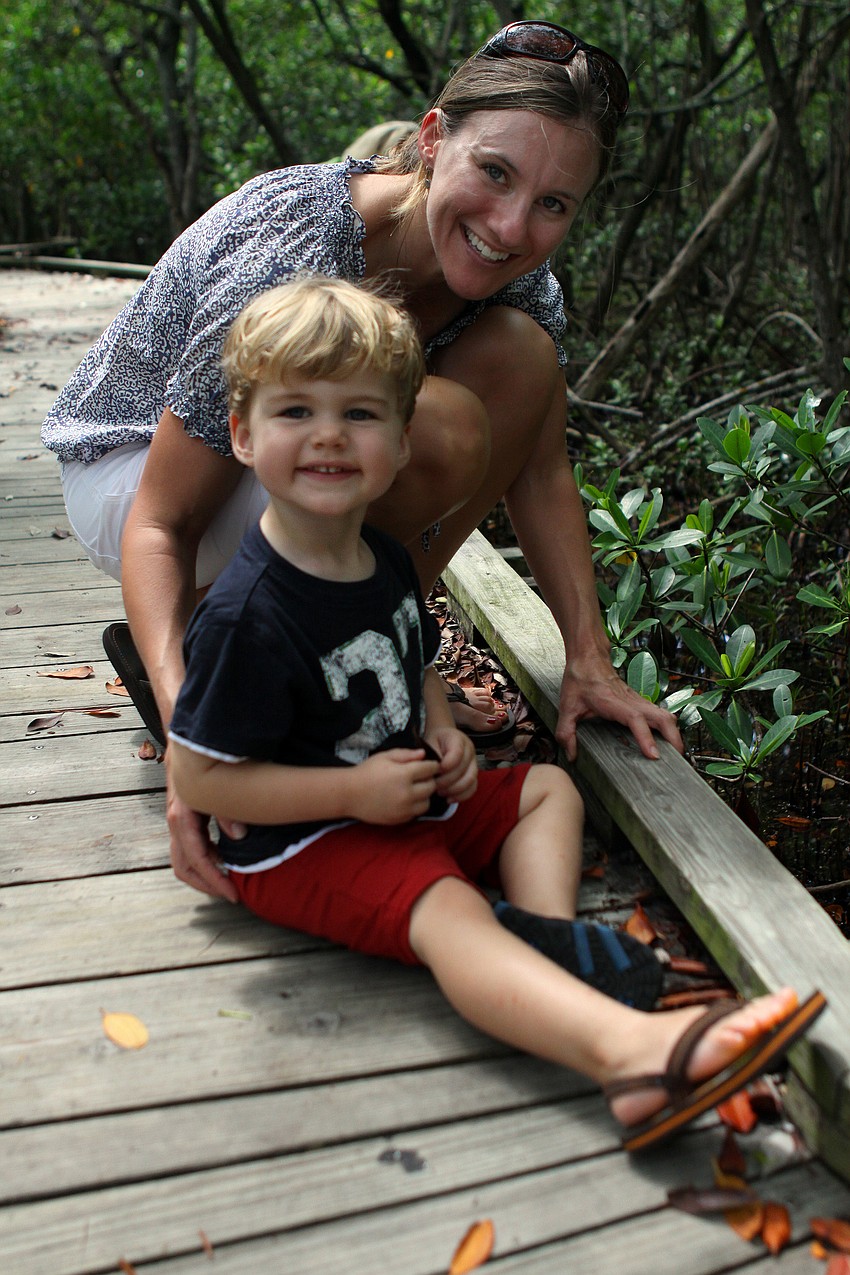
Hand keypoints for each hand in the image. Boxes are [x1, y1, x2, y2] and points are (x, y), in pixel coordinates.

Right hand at [166, 762, 239, 901]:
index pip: (196, 859)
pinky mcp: (184, 816)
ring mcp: (178, 819)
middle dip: (207, 884)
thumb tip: (239, 837)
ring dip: (204, 874)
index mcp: (182, 815)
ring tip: (228, 882)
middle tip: (232, 895)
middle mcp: (176, 820)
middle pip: (183, 866)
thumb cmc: (204, 756)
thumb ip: (227, 809)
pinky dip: (204, 859)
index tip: (233, 894)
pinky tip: (223, 860)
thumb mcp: (218, 781)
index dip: (213, 879)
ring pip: (183, 859)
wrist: (189, 736)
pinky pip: (189, 846)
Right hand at [354, 749, 440, 823]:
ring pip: (427, 802)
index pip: (430, 769)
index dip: (431, 765)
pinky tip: (405, 799)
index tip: (428, 765)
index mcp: (404, 775)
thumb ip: (406, 754)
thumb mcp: (385, 757)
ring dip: (424, 795)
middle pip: (432, 786)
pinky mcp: (400, 819)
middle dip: (428, 779)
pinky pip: (416, 813)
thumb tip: (424, 754)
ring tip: (413, 789)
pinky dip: (415, 806)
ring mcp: (404, 809)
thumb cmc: (367, 771)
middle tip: (420, 776)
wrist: (349, 794)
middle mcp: (407, 793)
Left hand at [427, 726, 477, 802]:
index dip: (447, 765)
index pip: (457, 753)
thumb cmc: (434, 741)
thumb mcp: (429, 741)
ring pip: (470, 780)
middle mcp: (469, 751)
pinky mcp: (473, 775)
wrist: (440, 739)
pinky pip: (472, 788)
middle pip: (464, 770)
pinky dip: (461, 796)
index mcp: (458, 739)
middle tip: (434, 785)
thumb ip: (432, 754)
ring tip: (440, 792)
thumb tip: (433, 770)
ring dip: (454, 790)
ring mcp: (473, 763)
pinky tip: (449, 799)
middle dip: (447, 781)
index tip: (435, 772)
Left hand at [557, 656, 683, 762]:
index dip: (646, 737)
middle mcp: (631, 701)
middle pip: (662, 718)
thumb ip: (566, 732)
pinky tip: (667, 741)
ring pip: (665, 715)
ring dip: (674, 734)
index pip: (636, 719)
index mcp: (614, 702)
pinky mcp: (640, 701)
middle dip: (674, 739)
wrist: (588, 657)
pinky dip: (668, 728)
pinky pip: (660, 714)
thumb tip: (571, 756)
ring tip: (677, 755)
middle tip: (677, 761)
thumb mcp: (567, 707)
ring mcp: (638, 700)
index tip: (654, 755)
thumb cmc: (580, 679)